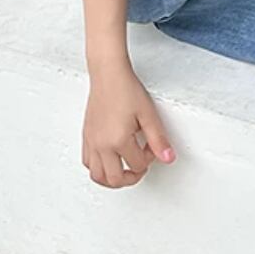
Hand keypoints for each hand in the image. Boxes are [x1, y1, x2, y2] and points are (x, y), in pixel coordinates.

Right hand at [82, 62, 176, 187]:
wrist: (108, 74)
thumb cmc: (126, 89)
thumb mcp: (148, 114)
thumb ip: (158, 139)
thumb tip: (168, 157)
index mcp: (118, 140)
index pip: (138, 165)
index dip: (150, 158)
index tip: (152, 145)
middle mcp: (102, 145)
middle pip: (115, 179)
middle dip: (131, 178)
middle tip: (140, 167)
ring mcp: (92, 142)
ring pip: (97, 176)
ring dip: (112, 178)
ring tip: (124, 170)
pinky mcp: (86, 137)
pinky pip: (87, 163)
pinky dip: (98, 168)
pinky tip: (109, 159)